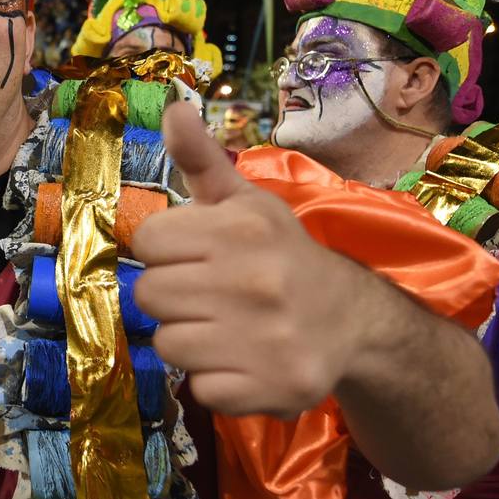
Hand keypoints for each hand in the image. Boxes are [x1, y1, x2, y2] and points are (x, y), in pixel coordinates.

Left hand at [133, 103, 363, 417]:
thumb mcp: (246, 202)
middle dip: (172, 295)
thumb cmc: (281, 254)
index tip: (195, 255)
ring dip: (189, 340)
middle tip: (209, 294)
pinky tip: (243, 360)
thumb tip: (173, 107)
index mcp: (243, 229)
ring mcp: (265, 340)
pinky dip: (215, 381)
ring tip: (226, 327)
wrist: (352, 320)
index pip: (147, 241)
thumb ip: (201, 159)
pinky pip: (199, 390)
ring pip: (168, 345)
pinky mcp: (272, 389)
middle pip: (149, 296)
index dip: (165, 250)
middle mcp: (255, 282)